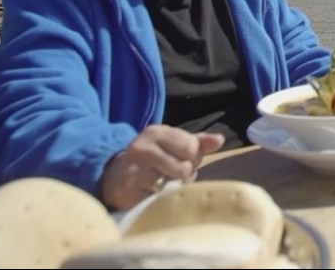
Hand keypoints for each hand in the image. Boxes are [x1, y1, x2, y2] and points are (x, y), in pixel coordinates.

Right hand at [100, 125, 224, 209]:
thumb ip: (198, 142)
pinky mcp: (129, 191)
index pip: (192, 146)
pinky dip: (162, 200)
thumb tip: (219, 140)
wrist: (115, 177)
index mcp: (157, 132)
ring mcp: (135, 170)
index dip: (193, 157)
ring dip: (174, 188)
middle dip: (184, 174)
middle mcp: (143, 148)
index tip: (181, 159)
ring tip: (162, 184)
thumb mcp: (173, 144)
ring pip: (174, 184)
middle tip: (171, 174)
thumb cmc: (154, 159)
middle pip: (185, 166)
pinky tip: (153, 194)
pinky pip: (160, 199)